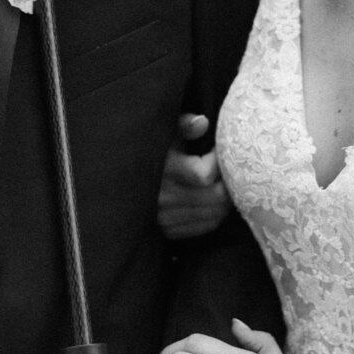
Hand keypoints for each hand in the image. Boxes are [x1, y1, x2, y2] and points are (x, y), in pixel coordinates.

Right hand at [157, 113, 230, 238]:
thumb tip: (203, 122)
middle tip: (229, 170)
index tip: (218, 151)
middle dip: (228, 182)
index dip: (219, 162)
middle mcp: (163, 196)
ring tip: (224, 183)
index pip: (204, 174)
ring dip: (226, 199)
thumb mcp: (164, 132)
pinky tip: (215, 199)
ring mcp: (166, 217)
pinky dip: (217, 213)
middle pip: (215, 196)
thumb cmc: (152, 150)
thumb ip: (184, 125)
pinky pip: (206, 225)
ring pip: (214, 213)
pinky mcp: (169, 230)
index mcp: (164, 169)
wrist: (123, 180)